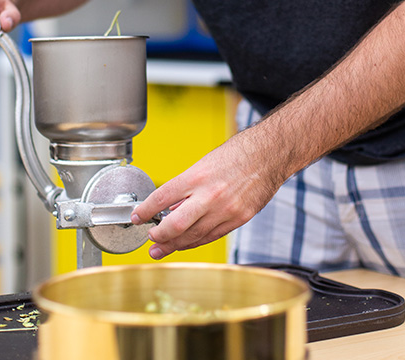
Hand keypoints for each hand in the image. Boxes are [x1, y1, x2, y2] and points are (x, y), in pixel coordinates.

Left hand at [130, 133, 286, 259]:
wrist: (268, 155)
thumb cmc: (236, 155)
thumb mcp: (204, 164)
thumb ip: (186, 187)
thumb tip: (169, 208)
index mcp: (197, 176)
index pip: (162, 197)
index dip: (145, 210)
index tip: (137, 217)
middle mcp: (210, 195)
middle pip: (176, 224)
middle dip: (159, 235)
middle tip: (150, 239)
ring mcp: (226, 209)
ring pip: (194, 236)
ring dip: (174, 245)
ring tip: (161, 249)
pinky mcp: (239, 219)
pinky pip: (212, 236)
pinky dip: (196, 242)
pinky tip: (186, 244)